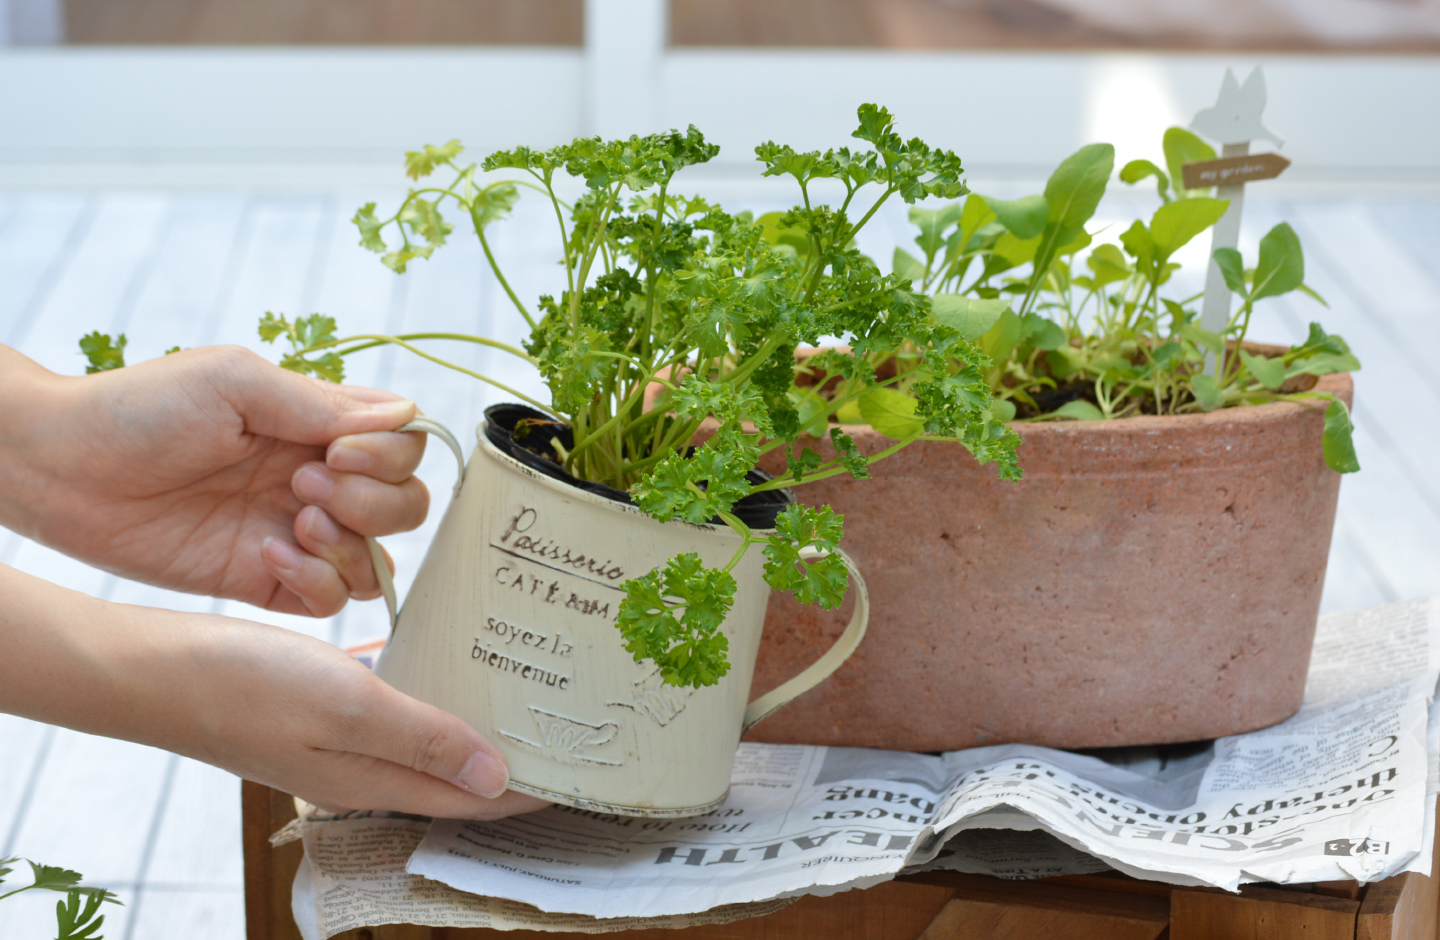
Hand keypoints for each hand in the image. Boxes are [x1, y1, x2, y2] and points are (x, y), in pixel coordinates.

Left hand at [0, 344, 427, 616]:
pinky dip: (316, 583)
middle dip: (373, 502)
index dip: (388, 455)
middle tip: (303, 484)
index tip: (334, 448)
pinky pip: (332, 602)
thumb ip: (322, 404)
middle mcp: (318, 479)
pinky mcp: (264, 580)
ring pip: (378, 561)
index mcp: (318, 425)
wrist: (60, 468)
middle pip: (407, 507)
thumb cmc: (139, 408)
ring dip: (349, 546)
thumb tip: (404, 418)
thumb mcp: (236, 382)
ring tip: (291, 524)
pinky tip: (267, 556)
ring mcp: (295, 533)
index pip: (405, 445)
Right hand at [176, 612, 549, 817]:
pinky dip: (423, 677)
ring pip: (427, 731)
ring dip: (473, 712)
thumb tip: (499, 777)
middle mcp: (362, 766)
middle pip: (458, 770)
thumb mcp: (346, 706)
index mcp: (374, 778)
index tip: (589, 770)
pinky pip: (389, 695)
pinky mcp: (318, 705)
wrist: (149, 669)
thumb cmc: (239, 684)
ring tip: (525, 679)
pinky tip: (444, 644)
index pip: (476, 799)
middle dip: (516, 753)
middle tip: (570, 716)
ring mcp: (339, 738)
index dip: (534, 788)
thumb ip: (423, 740)